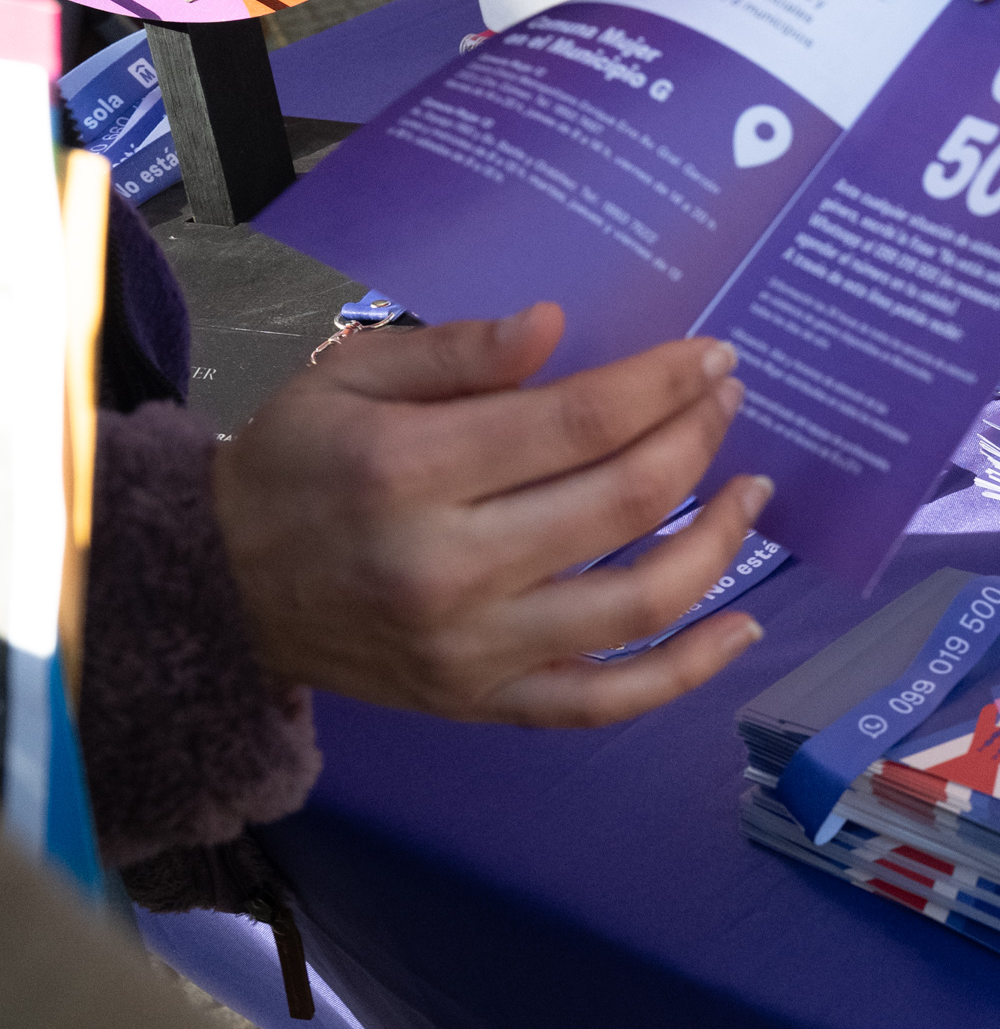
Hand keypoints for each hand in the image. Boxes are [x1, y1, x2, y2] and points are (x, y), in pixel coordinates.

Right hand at [212, 305, 771, 727]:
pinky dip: (691, 669)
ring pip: (641, 603)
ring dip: (719, 543)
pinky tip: (743, 622)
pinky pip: (611, 701)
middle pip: (623, 501)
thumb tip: (557, 324)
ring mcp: (476, 649)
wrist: (221, 590)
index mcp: (410, 471)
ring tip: (750, 493)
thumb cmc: (295, 467)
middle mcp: (450, 568)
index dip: (664, 385)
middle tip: (728, 402)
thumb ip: (455, 351)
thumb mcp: (346, 379)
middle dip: (698, 441)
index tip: (714, 358)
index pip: (578, 422)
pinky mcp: (487, 704)